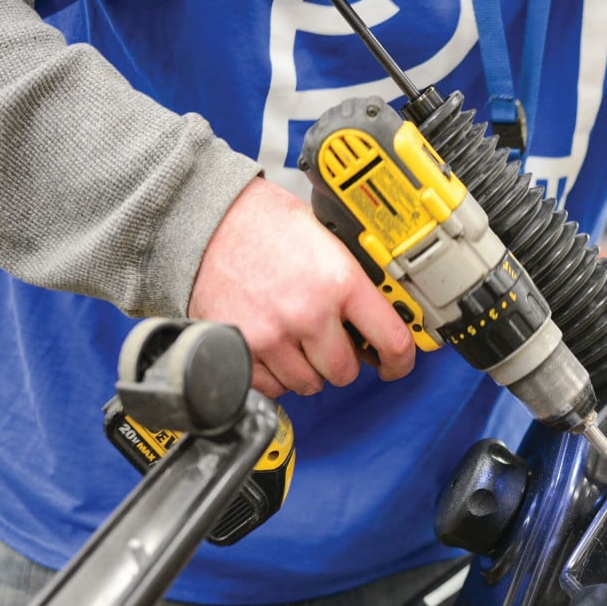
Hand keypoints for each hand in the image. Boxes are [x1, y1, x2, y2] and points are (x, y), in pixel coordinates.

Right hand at [188, 177, 414, 397]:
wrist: (206, 218)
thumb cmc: (262, 222)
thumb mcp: (325, 237)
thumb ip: (352, 279)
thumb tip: (381, 310)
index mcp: (339, 281)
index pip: (391, 340)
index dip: (400, 361)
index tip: (396, 365)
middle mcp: (308, 313)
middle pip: (345, 371)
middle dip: (342, 360)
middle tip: (331, 342)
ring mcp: (273, 336)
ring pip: (309, 383)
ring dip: (308, 369)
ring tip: (296, 339)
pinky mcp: (242, 349)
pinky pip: (273, 387)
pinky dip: (276, 375)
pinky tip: (274, 348)